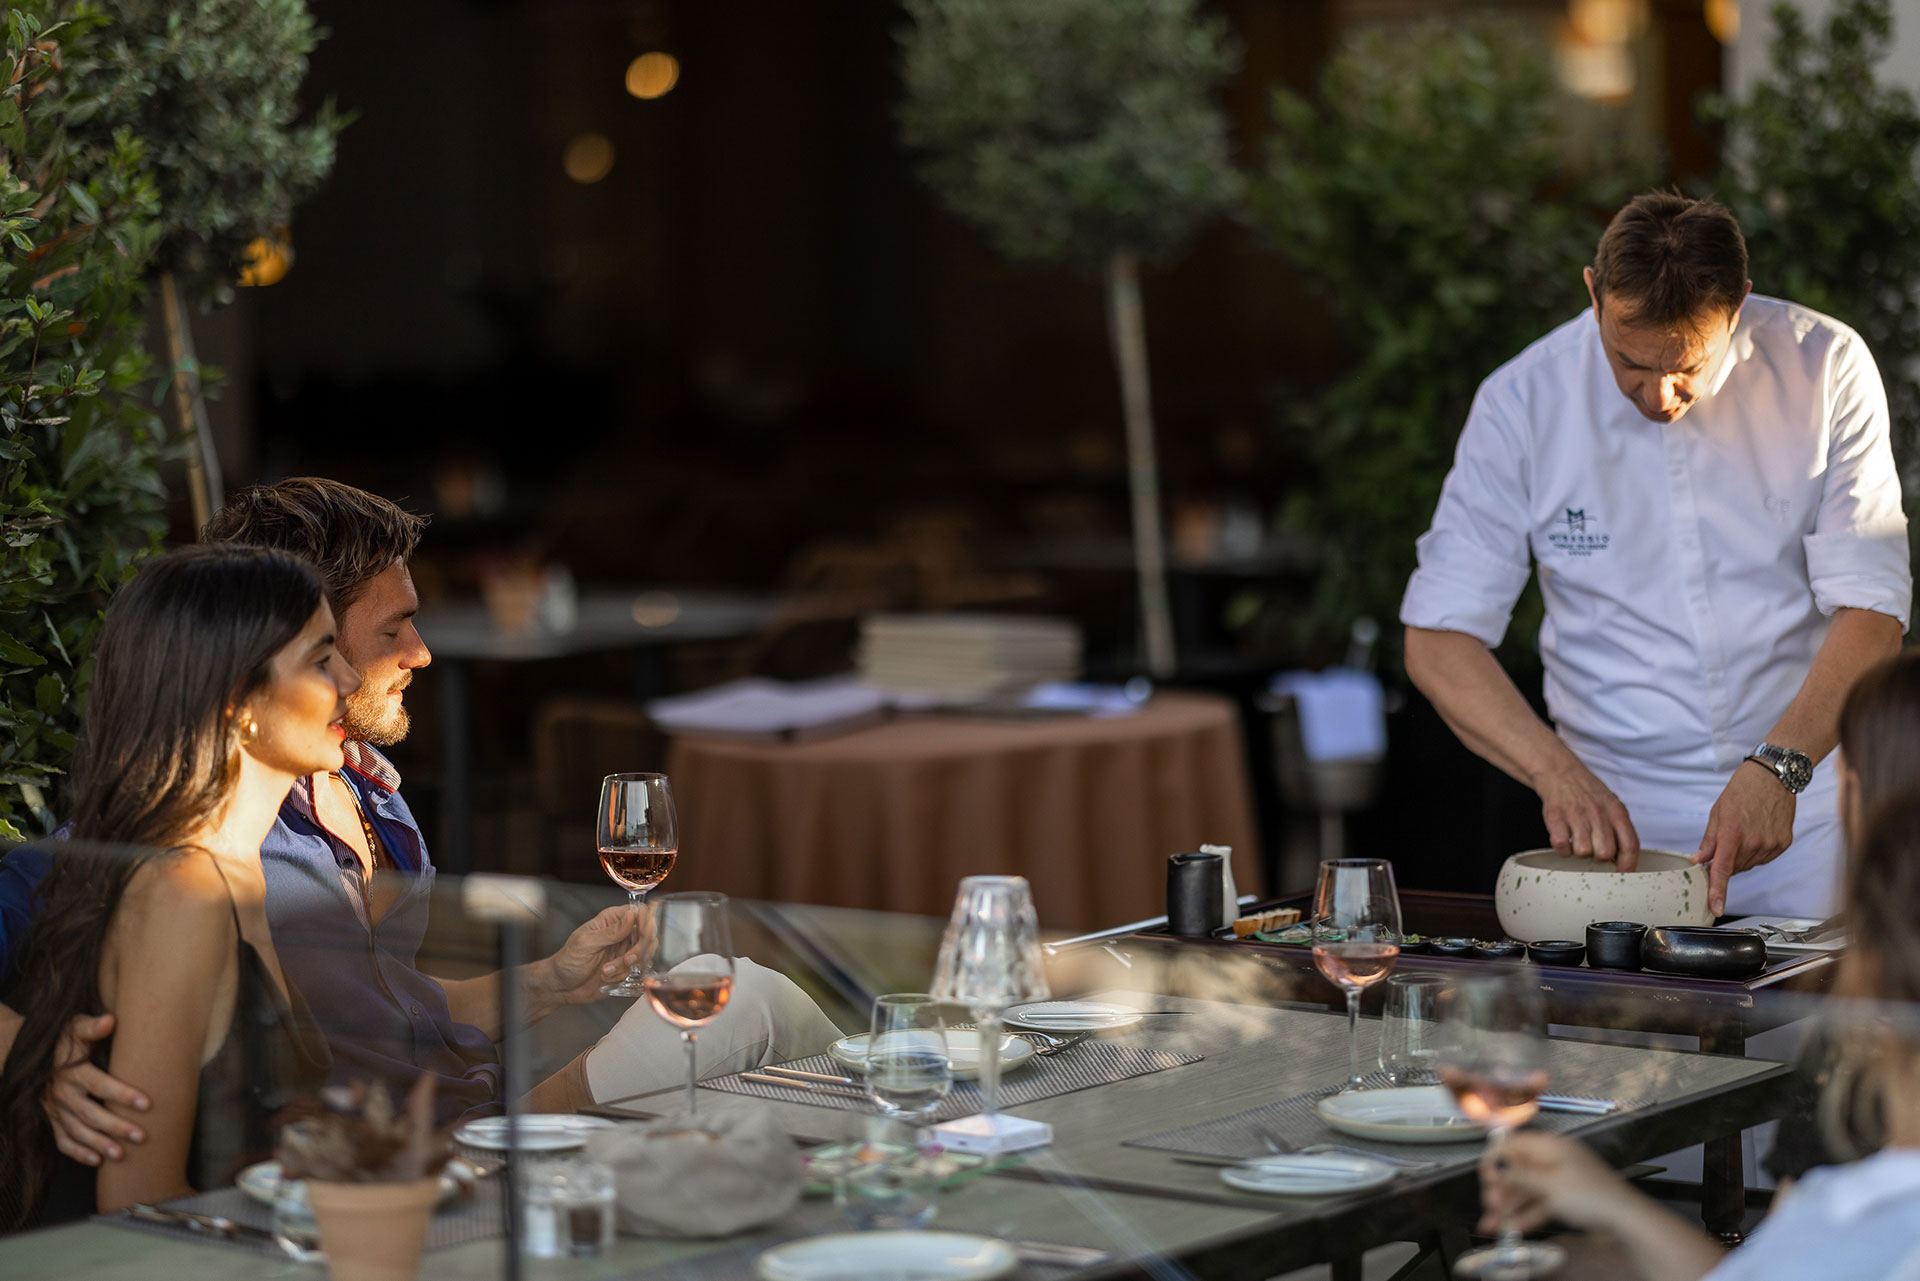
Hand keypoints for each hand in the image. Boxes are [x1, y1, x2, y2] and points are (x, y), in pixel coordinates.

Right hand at [43, 1013, 148, 1165]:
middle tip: (141, 1136)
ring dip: (98, 1144)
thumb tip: (110, 1020)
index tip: (147, 1104)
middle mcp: (62, 1094)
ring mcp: (56, 1110)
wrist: (28, 1056)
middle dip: (116, 1127)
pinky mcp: (52, 1120)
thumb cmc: (62, 1040)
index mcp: (73, 1072)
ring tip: (121, 1156)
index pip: (100, 1085)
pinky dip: (78, 1153)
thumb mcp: (74, 1028)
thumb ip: (91, 1027)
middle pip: (90, 1114)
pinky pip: (62, 1140)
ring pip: (77, 1132)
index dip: (123, 1095)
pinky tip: (97, 1161)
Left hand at [539, 905, 651, 1005]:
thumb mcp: (586, 943)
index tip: (643, 935)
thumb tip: (631, 916)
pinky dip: (623, 976)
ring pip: (644, 954)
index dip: (646, 922)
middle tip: (627, 959)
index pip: (639, 912)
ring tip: (606, 971)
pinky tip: (606, 977)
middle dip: (639, 949)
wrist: (562, 987)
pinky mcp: (626, 968)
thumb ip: (611, 932)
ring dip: (627, 966)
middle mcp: (622, 934)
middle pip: (648, 934)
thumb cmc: (567, 961)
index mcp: (611, 920)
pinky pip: (636, 971)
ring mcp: (625, 951)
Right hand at [1478, 1131, 1640, 1235]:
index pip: (1514, 1144)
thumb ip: (1518, 1174)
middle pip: (1518, 1170)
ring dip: (1509, 1207)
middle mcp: (1554, 1160)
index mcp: (1551, 1146)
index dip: (1496, 1159)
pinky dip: (1526, 1215)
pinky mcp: (1566, 1198)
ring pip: (1527, 1191)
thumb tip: (1495, 1166)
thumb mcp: (1549, 1184)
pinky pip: (1539, 1203)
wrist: (1625, 1219)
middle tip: (1490, 1205)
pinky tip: (1513, 1228)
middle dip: (1500, 1189)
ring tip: (1494, 1225)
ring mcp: (1560, 1180)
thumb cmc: (1593, 1195)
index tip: (1484, 1177)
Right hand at [1534, 758, 1640, 869]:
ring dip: (1579, 851)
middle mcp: (1598, 813)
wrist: (1560, 772)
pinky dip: (1562, 849)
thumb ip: (1620, 830)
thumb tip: (1623, 858)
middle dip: (1599, 857)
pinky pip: (1561, 847)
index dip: (1629, 864)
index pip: (1630, 845)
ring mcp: (1576, 815)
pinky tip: (1564, 838)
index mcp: (1616, 811)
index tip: (1623, 874)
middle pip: (1605, 853)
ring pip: (1583, 852)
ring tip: (1577, 839)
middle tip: (1594, 847)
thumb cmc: (1587, 792)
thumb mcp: (1612, 805)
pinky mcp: (1555, 818)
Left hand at [1692, 761, 1795, 915]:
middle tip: (1725, 843)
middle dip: (1724, 862)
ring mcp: (1771, 845)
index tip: (1715, 908)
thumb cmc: (1742, 791)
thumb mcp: (1717, 813)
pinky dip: (1756, 852)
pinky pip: (1764, 859)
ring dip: (1741, 857)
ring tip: (1743, 832)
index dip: (1718, 892)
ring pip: (1748, 865)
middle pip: (1733, 869)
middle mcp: (1753, 842)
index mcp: (1732, 834)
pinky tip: (1757, 834)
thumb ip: (1709, 841)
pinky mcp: (1783, 844)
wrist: (1773, 778)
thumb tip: (1698, 861)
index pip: (1722, 870)